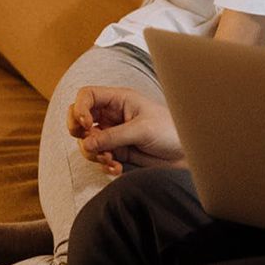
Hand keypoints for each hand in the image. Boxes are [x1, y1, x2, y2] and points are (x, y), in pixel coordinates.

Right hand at [68, 86, 183, 174]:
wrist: (186, 154)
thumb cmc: (171, 131)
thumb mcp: (142, 130)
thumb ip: (113, 136)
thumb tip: (86, 144)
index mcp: (119, 100)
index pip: (87, 95)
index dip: (80, 109)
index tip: (85, 126)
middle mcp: (112, 115)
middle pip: (78, 117)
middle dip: (78, 132)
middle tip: (88, 144)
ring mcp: (113, 134)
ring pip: (86, 141)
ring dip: (93, 153)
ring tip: (111, 160)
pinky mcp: (117, 151)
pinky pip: (98, 157)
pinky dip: (103, 164)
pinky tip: (117, 168)